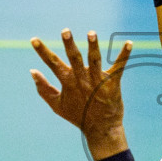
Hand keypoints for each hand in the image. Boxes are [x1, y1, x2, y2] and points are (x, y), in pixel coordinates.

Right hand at [30, 30, 131, 159]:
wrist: (101, 129)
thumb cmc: (78, 115)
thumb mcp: (57, 105)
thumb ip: (43, 88)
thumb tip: (32, 71)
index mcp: (68, 83)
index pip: (53, 64)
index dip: (43, 52)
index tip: (34, 39)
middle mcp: (82, 80)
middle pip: (75, 59)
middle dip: (69, 45)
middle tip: (65, 31)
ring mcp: (98, 81)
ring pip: (95, 61)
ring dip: (93, 47)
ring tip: (91, 33)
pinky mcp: (113, 84)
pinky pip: (119, 67)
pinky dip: (124, 55)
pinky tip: (129, 43)